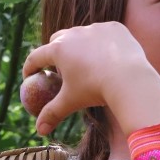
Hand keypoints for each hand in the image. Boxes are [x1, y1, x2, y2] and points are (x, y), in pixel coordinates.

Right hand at [21, 22, 150, 136]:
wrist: (129, 79)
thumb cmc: (95, 90)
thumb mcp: (71, 102)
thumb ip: (53, 114)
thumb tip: (40, 131)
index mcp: (58, 50)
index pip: (36, 57)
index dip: (30, 67)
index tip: (29, 76)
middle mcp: (74, 34)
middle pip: (57, 40)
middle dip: (54, 51)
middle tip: (58, 67)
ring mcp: (95, 28)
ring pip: (82, 35)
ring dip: (80, 45)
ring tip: (85, 62)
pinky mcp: (115, 27)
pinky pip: (105, 34)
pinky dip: (103, 43)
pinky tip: (108, 55)